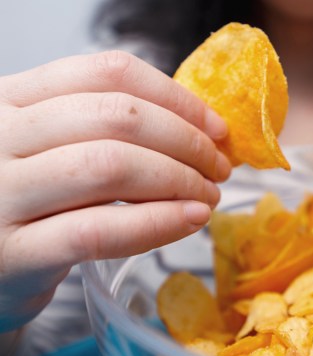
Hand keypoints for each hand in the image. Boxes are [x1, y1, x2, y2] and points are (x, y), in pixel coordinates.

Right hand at [0, 51, 230, 331]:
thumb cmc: (30, 203)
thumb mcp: (52, 148)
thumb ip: (106, 129)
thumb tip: (201, 128)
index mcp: (12, 98)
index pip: (107, 72)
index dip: (176, 98)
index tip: (216, 128)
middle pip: (117, 116)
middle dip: (187, 141)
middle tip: (219, 167)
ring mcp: (0, 194)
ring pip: (111, 166)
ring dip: (179, 180)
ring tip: (208, 196)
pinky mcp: (12, 254)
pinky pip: (99, 230)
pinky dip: (157, 222)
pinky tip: (190, 220)